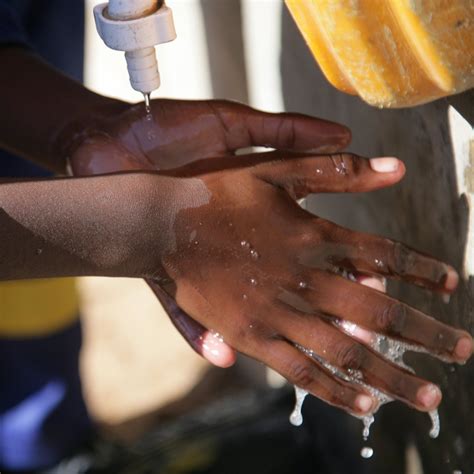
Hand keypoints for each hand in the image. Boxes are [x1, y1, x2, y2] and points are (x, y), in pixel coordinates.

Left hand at [69, 99, 350, 367]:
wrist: (110, 141)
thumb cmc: (171, 128)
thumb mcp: (235, 124)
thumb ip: (288, 132)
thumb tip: (348, 133)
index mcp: (249, 208)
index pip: (307, 241)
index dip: (341, 260)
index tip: (373, 277)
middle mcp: (226, 242)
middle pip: (276, 284)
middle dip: (309, 309)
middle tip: (344, 334)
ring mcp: (192, 260)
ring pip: (233, 308)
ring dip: (260, 333)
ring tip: (292, 354)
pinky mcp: (157, 269)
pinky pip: (179, 312)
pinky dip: (196, 334)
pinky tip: (220, 354)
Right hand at [134, 151, 470, 415]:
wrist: (158, 224)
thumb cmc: (212, 192)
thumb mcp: (272, 167)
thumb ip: (332, 168)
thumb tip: (395, 165)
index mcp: (313, 236)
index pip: (385, 255)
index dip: (422, 269)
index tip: (451, 284)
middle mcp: (304, 279)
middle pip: (380, 313)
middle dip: (427, 334)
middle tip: (463, 352)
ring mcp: (278, 313)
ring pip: (348, 353)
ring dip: (394, 375)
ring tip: (429, 395)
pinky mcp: (251, 337)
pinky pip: (302, 371)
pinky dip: (336, 391)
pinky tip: (365, 405)